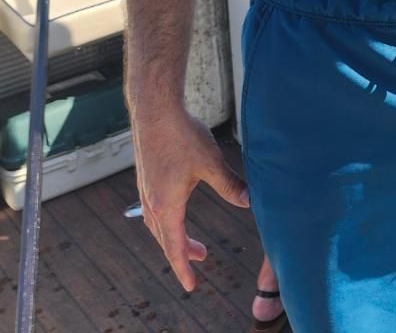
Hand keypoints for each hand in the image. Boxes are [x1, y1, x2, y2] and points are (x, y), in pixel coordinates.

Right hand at [131, 103, 249, 291]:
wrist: (155, 110)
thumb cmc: (182, 135)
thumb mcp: (211, 163)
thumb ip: (230, 185)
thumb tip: (249, 202)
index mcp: (166, 206)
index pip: (175, 247)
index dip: (184, 268)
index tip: (191, 285)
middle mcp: (151, 203)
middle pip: (165, 240)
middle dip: (182, 254)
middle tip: (201, 259)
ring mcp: (146, 190)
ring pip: (158, 226)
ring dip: (173, 237)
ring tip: (190, 242)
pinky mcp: (146, 178)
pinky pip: (154, 211)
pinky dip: (166, 220)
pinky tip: (175, 211)